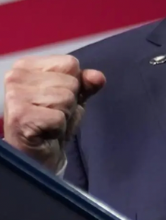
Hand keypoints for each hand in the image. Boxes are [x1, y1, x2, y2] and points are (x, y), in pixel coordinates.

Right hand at [3, 56, 104, 172]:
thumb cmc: (52, 124)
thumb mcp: (74, 98)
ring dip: (64, 116)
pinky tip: (45, 133)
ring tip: (48, 123)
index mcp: (26, 66)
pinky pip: (59, 117)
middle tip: (52, 115)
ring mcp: (14, 96)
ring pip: (66, 98)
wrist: (37, 155)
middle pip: (70, 82)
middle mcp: (15, 77)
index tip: (56, 100)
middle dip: (69, 102)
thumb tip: (97, 77)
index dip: (73, 85)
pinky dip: (59, 128)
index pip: (70, 63)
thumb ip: (86, 84)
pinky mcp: (19, 117)